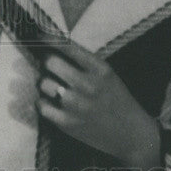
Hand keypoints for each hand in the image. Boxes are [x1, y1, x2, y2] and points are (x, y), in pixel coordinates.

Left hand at [36, 40, 160, 169]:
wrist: (131, 134)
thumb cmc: (117, 100)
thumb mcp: (108, 75)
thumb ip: (84, 62)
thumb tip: (52, 46)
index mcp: (100, 69)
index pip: (68, 46)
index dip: (49, 38)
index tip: (39, 35)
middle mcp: (88, 85)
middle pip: (50, 62)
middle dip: (47, 62)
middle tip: (50, 67)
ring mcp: (76, 105)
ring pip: (43, 83)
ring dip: (45, 83)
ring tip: (53, 87)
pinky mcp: (68, 124)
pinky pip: (42, 105)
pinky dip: (43, 103)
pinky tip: (51, 103)